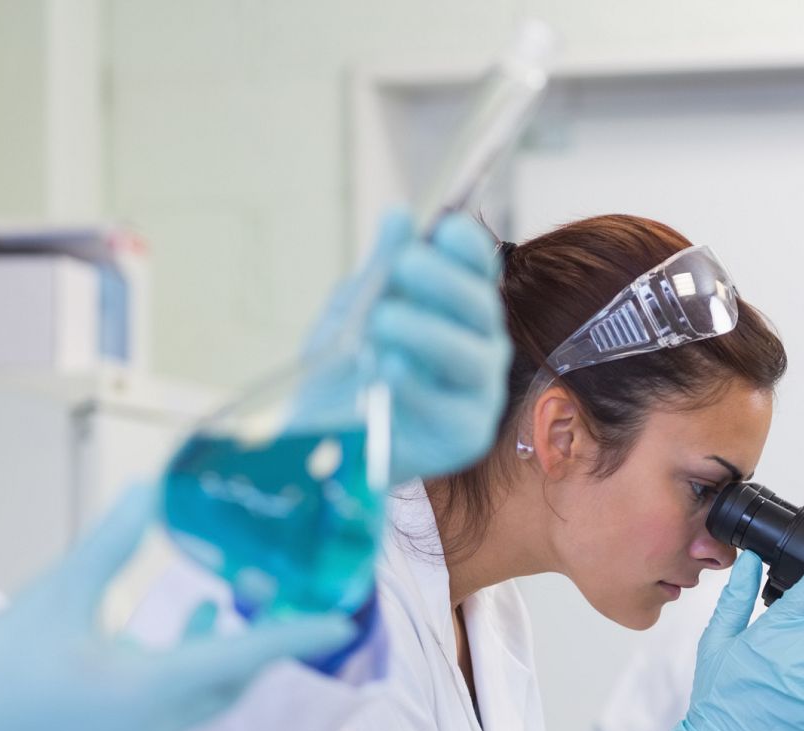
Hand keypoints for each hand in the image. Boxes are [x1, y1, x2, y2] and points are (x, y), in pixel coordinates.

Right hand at [0, 487, 355, 730]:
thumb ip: (106, 550)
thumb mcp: (47, 604)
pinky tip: (145, 659)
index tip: (340, 621)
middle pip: (227, 686)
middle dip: (256, 640)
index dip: (296, 637)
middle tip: (271, 593)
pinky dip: (169, 693)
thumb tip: (146, 494)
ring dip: (208, 662)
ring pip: (192, 709)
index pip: (244, 661)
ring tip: (210, 606)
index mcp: (145, 693)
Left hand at [300, 209, 510, 484]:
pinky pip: (449, 407)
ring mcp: (478, 392)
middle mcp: (479, 346)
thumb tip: (399, 216)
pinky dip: (418, 388)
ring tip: (384, 320)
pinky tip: (391, 370)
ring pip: (471, 355)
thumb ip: (380, 271)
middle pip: (481, 306)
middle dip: (444, 281)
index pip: (477, 270)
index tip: (447, 229)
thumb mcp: (354, 313)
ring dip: (428, 332)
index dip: (469, 248)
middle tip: (404, 266)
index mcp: (458, 310)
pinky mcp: (465, 436)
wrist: (323, 441)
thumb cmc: (347, 373)